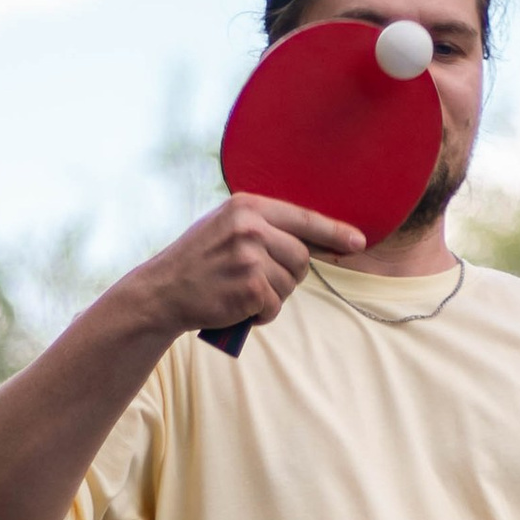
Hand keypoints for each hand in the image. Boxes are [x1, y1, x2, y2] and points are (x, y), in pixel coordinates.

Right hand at [135, 195, 363, 341]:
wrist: (161, 292)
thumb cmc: (198, 262)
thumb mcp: (226, 228)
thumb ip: (263, 226)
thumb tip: (314, 239)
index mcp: (247, 205)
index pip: (303, 218)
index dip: (334, 232)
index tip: (359, 242)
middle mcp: (250, 226)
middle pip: (302, 256)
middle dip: (288, 274)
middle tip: (255, 280)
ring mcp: (250, 256)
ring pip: (290, 283)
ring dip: (272, 296)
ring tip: (240, 291)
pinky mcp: (249, 286)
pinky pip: (275, 305)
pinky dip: (261, 314)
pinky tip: (238, 308)